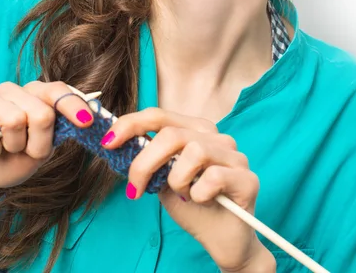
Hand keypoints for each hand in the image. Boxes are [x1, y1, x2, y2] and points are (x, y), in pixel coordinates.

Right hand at [0, 80, 93, 198]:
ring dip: (11, 147)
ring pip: (14, 120)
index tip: (86, 122)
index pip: (56, 91)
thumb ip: (55, 134)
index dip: (73, 105)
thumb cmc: (7, 161)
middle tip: (24, 152)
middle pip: (41, 112)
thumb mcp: (37, 152)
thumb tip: (83, 118)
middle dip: (37, 143)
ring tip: (2, 149)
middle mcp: (11, 89)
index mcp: (32, 95)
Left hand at [100, 107, 274, 271]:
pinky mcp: (248, 179)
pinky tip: (202, 202)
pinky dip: (198, 194)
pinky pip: (212, 178)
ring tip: (183, 195)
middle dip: (144, 163)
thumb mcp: (161, 178)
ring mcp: (234, 155)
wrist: (221, 240)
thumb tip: (114, 143)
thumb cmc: (190, 205)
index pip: (158, 115)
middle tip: (135, 188)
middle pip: (171, 134)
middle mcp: (216, 136)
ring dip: (177, 181)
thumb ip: (148, 158)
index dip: (130, 125)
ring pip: (191, 152)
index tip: (108, 142)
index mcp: (194, 129)